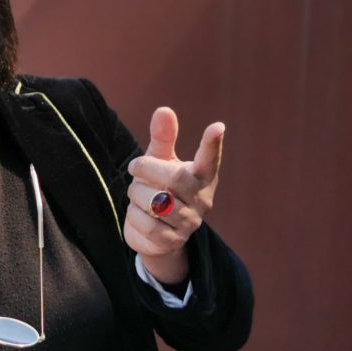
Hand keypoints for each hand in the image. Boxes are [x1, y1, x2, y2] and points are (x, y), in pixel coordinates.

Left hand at [124, 107, 224, 283]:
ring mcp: (190, 222)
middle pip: (175, 178)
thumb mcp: (160, 162)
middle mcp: (202, 200)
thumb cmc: (160, 188)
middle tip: (134, 167)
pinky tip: (137, 214)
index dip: (212, 144)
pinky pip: (147, 224)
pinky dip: (134, 216)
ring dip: (137, 194)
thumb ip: (163, 138)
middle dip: (147, 168)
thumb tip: (164, 109)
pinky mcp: (173, 241)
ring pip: (157, 202)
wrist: (153, 234)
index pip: (210, 159)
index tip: (217, 126)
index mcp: (202, 177)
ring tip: (138, 194)